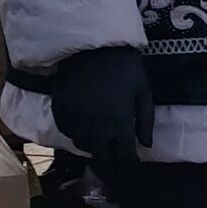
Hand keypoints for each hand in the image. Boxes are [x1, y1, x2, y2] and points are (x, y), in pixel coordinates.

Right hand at [49, 47, 154, 161]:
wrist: (91, 46)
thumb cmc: (124, 67)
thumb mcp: (143, 91)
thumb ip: (145, 121)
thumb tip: (146, 145)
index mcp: (119, 124)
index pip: (124, 155)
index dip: (130, 161)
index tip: (132, 161)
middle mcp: (95, 129)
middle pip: (102, 155)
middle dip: (111, 156)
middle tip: (115, 151)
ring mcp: (75, 122)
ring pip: (82, 145)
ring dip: (93, 145)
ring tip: (100, 138)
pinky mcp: (60, 112)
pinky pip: (66, 132)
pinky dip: (75, 132)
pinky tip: (83, 125)